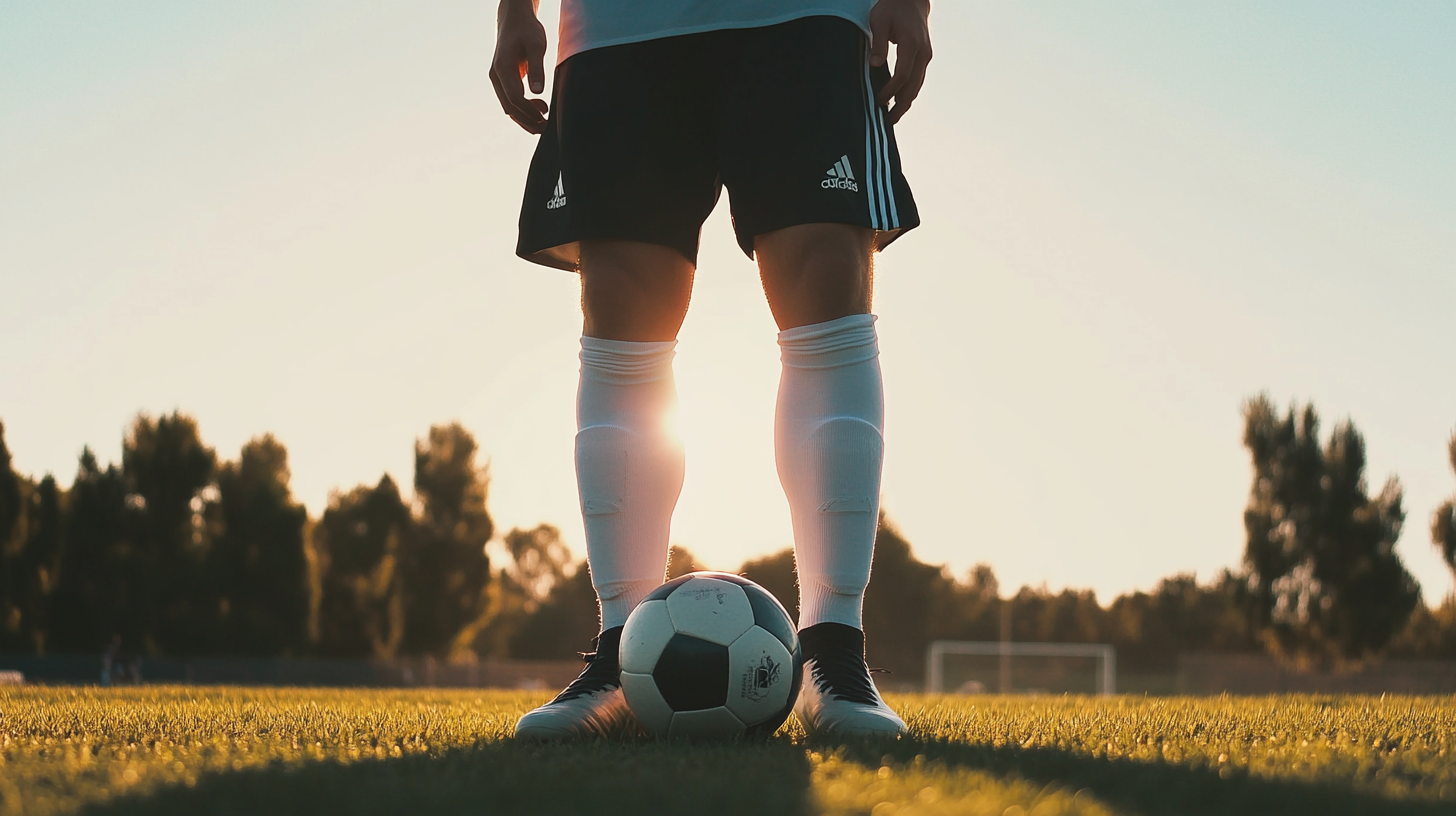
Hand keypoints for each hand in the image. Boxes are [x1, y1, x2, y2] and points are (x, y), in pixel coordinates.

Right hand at [490, 0, 549, 133]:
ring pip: (508, 107)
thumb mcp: (536, 45)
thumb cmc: (527, 30)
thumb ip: (537, 68)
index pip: (514, 98)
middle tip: (546, 128)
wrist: (514, 19)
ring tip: (543, 124)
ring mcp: (497, 79)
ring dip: (525, 119)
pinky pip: (510, 101)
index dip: (530, 111)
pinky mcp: (503, 80)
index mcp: (502, 68)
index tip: (545, 116)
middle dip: (528, 120)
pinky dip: (522, 111)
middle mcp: (496, 76)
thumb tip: (538, 92)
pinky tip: (537, 113)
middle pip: (509, 107)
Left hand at [868, 0, 931, 124]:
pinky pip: (917, 80)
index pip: (902, 75)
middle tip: (887, 122)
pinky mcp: (924, 57)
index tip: (878, 101)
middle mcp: (922, 53)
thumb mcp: (879, 21)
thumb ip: (878, 43)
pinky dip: (909, 93)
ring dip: (906, 103)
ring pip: (917, 86)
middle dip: (900, 106)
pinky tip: (899, 102)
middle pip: (913, 86)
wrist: (911, 0)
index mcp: (911, 44)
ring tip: (892, 118)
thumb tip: (875, 64)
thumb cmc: (892, 8)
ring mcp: (925, 56)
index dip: (891, 91)